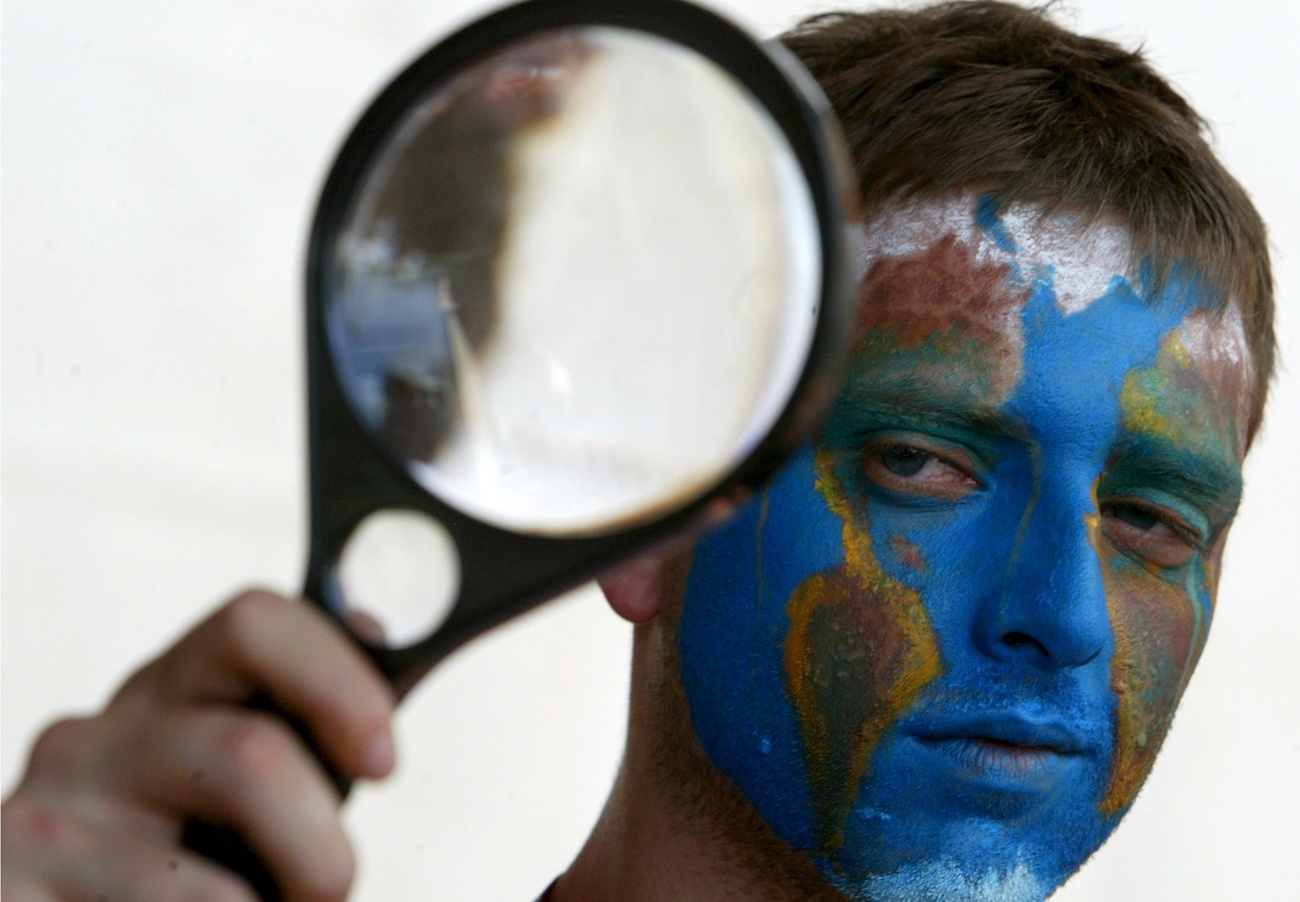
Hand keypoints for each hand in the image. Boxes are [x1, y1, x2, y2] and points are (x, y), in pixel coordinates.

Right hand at [2, 589, 395, 901]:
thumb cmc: (179, 863)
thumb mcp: (235, 782)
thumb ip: (300, 720)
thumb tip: (372, 624)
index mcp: (165, 692)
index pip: (254, 622)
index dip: (337, 680)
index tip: (383, 759)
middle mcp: (95, 738)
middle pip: (251, 752)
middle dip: (322, 849)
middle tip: (327, 891)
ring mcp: (44, 822)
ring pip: (216, 887)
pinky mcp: (10, 892)